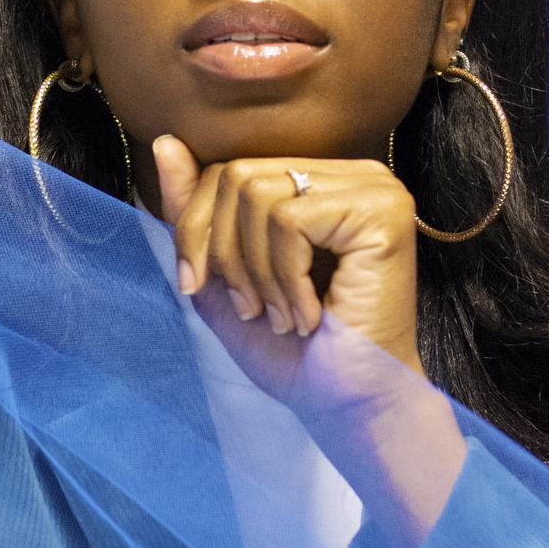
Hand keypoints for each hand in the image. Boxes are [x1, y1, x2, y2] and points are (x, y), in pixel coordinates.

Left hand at [152, 135, 465, 547]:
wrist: (347, 404)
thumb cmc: (295, 353)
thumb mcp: (224, 277)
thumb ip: (196, 213)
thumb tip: (166, 143)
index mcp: (320, 183)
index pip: (228, 170)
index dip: (196, 231)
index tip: (202, 289)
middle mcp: (353, 175)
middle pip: (236, 176)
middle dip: (223, 253)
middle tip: (252, 309)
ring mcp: (373, 188)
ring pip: (257, 193)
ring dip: (256, 272)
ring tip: (283, 315)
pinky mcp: (383, 211)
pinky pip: (290, 219)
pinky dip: (283, 278)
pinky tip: (309, 314)